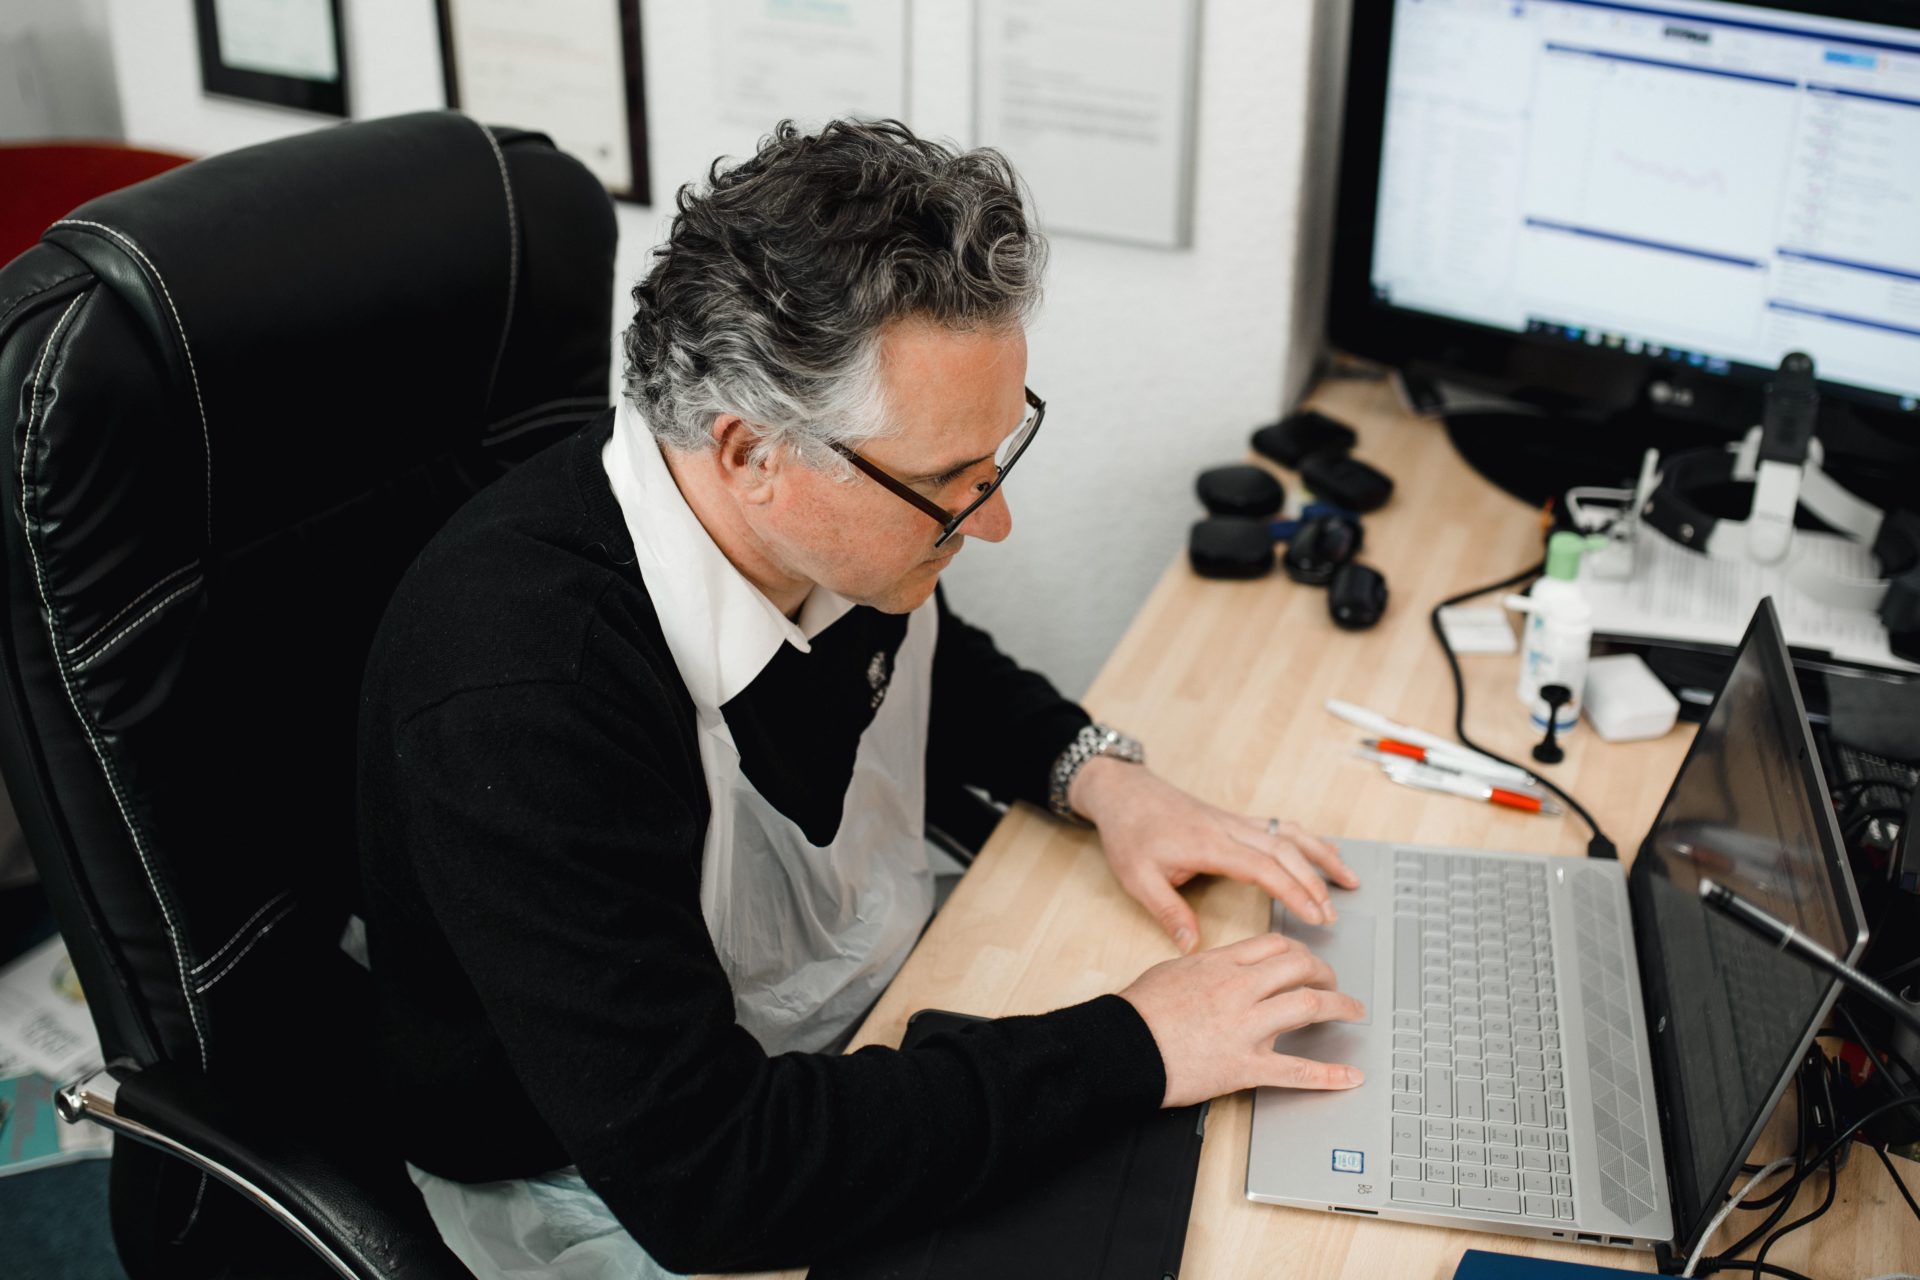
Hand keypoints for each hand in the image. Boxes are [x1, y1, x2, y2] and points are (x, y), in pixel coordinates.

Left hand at [1069, 759, 1358, 953]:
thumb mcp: (1138, 877)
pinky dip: (1306, 839)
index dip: (1293, 891)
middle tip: (1332, 915)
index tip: (1314, 915)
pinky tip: (1323, 850)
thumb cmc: (1130, 832)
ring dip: (1321, 856)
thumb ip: (1168, 912)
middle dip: (1314, 883)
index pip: (1263, 868)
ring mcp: (1235, 822)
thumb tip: (1192, 946)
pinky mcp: (1234, 820)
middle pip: (1285, 852)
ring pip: (1289, 835)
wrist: (1124, 792)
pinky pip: (1279, 827)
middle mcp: (1229, 829)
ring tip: (1349, 879)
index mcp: (1209, 844)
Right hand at [1119, 931, 1365, 1106]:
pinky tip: (1349, 1077)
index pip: (1276, 946)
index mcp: (1221, 964)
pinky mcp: (1246, 1065)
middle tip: (1334, 983)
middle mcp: (1240, 988)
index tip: (1306, 961)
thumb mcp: (1171, 971)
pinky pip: (1296, 1070)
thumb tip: (1218, 965)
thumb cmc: (1138, 1011)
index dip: (1300, 952)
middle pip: (1300, 967)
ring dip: (1340, 1006)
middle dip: (1325, 973)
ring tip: (1353, 1011)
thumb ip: (1204, 966)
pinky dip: (1329, 1075)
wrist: (1121, 1046)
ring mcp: (1246, 1027)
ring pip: (1309, 1005)